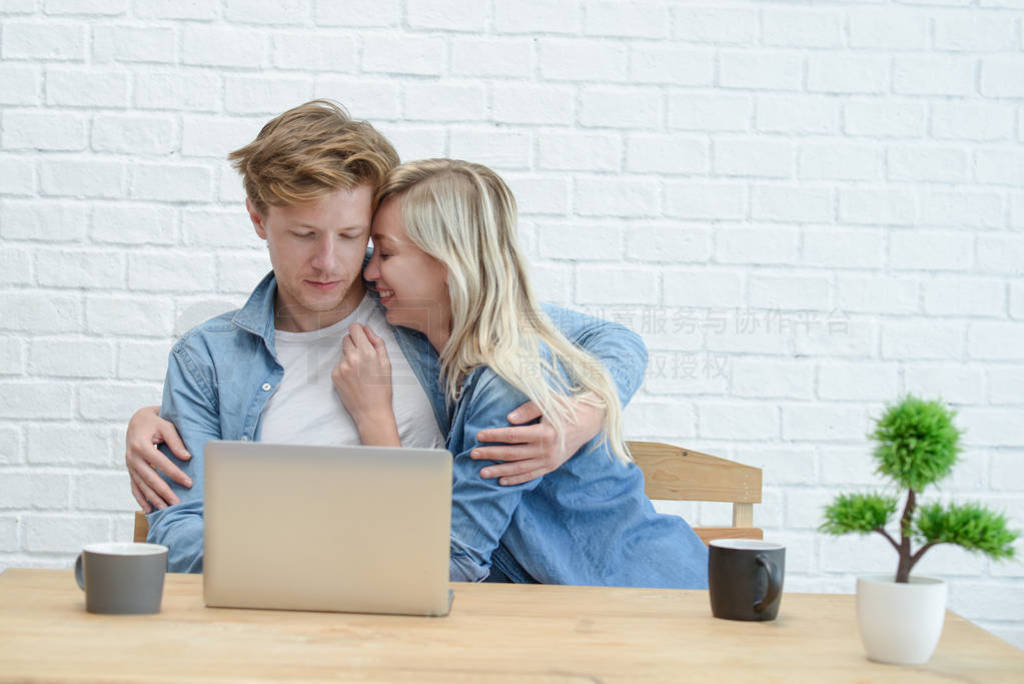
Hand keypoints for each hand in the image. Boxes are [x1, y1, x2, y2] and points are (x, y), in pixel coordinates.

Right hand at [125, 405, 191, 511]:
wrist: (137, 421)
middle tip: (177, 503)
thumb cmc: (155, 422)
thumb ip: (176, 441)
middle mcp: (132, 457)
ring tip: (165, 510)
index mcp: (141, 445)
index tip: (189, 483)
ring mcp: (129, 465)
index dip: (175, 473)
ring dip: (153, 499)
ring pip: (142, 485)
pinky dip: (141, 499)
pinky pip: (135, 487)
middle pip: (149, 478)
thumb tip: (186, 457)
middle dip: (164, 492)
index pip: (160, 462)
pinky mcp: (130, 470)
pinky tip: (149, 509)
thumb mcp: (166, 426)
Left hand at [331, 324, 397, 443]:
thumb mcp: (386, 363)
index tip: (361, 336)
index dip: (358, 331)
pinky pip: (338, 364)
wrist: (371, 411)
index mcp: (367, 352)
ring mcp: (341, 367)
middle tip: (362, 356)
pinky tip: (353, 378)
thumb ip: (377, 342)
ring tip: (359, 371)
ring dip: (349, 356)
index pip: (354, 328)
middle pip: (346, 338)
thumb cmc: (382, 388)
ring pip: (342, 352)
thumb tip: (366, 329)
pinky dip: (344, 368)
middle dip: (354, 343)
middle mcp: (352, 357)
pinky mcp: (335, 375)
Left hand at [472, 394, 606, 485]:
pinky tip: (502, 481)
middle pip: (512, 454)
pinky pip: (531, 476)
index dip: (494, 436)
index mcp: (545, 433)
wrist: (590, 421)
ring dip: (500, 471)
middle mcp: (546, 450)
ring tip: (483, 472)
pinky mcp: (552, 466)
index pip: (513, 436)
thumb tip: (508, 419)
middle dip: (491, 454)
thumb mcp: (549, 402)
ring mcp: (549, 461)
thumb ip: (528, 409)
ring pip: (520, 468)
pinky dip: (516, 479)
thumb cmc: (567, 408)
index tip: (479, 436)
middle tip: (473, 454)